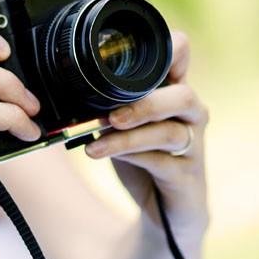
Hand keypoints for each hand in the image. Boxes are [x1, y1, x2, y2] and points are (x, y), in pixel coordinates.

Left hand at [84, 30, 209, 232]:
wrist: (164, 211)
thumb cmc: (143, 158)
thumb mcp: (122, 125)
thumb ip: (107, 103)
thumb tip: (66, 86)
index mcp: (174, 90)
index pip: (181, 53)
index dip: (164, 47)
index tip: (125, 54)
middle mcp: (191, 114)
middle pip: (183, 95)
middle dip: (145, 103)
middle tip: (110, 115)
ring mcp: (193, 145)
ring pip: (170, 132)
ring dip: (129, 135)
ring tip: (97, 138)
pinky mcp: (186, 176)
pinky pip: (162, 162)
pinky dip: (130, 156)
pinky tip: (102, 154)